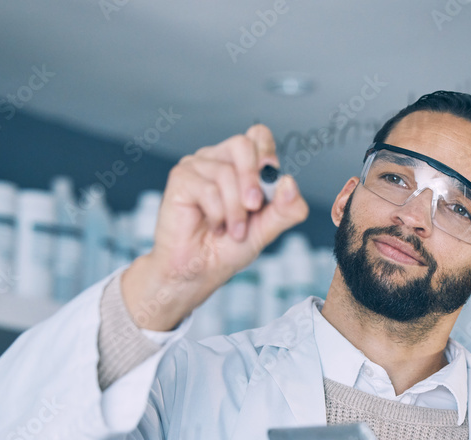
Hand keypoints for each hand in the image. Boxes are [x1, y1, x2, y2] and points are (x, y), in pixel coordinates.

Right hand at [121, 124, 307, 329]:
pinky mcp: (181, 179)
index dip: (267, 154)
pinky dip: (218, 214)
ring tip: (233, 230)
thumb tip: (289, 183)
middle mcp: (219, 159)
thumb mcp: (267, 229)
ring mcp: (197, 166)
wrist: (199, 271)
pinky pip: (208, 189)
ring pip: (226, 172)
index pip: (258, 136)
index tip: (271, 181)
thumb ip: (285, 209)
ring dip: (235, 210)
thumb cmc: (228, 248)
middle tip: (254, 208)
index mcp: (241, 165)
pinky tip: (214, 226)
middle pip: (243, 144)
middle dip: (253, 180)